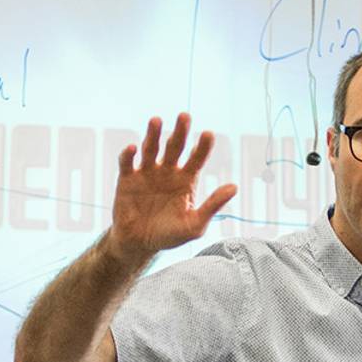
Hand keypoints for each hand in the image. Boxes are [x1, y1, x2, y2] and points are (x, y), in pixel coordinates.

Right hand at [106, 113, 237, 254]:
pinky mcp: (127, 179)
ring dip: (153, 134)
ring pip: (151, 148)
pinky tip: (133, 148)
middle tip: (185, 116)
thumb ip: (212, 205)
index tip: (208, 134)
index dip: (203, 146)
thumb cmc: (170, 235)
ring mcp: (147, 172)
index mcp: (186, 179)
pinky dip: (128, 154)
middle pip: (175, 146)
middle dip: (180, 131)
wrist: (140, 244)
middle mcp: (168, 171)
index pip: (197, 158)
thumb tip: (234, 187)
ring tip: (157, 120)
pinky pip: (128, 163)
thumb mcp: (194, 224)